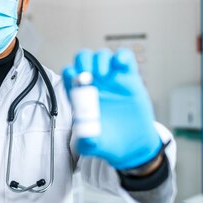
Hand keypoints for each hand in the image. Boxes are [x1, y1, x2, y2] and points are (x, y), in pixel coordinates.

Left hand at [62, 48, 161, 170]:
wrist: (132, 146)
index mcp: (80, 95)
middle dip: (83, 61)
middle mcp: (95, 84)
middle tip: (88, 74)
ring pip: (102, 56)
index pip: (69, 75)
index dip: (70, 74)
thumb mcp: (95, 146)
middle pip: (83, 59)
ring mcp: (112, 80)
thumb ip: (88, 143)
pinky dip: (121, 56)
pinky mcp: (129, 79)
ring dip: (100, 59)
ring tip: (104, 74)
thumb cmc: (109, 141)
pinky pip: (124, 59)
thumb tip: (88, 140)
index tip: (75, 82)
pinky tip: (119, 62)